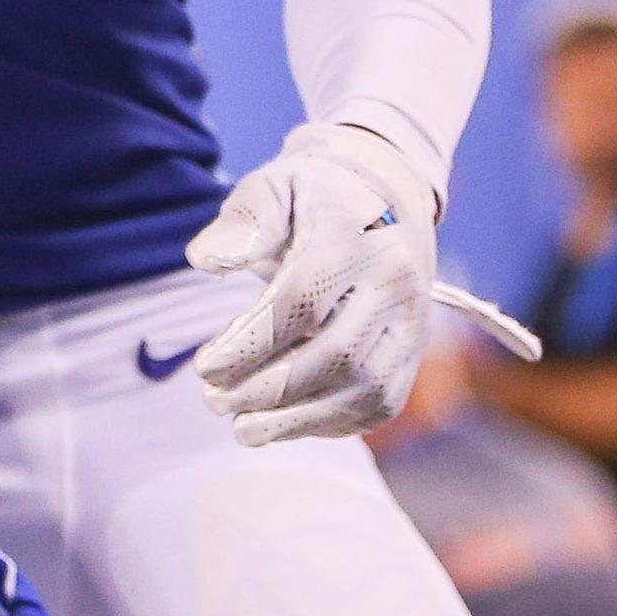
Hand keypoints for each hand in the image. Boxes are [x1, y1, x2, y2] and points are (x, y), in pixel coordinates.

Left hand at [188, 124, 447, 444]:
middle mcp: (395, 284)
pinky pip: (376, 406)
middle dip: (268, 390)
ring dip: (296, 420)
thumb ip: (242, 221)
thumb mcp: (273, 188)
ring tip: (242, 427)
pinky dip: (326, 424)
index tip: (204, 366)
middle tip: (214, 400)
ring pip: (363, 391)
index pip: (304, 302)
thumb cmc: (312, 200)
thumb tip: (205, 258)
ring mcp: (411, 325)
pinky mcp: (412, 357)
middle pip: (337, 355)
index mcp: (358, 238)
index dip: (250, 344)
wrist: (383, 200)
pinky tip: (281, 423)